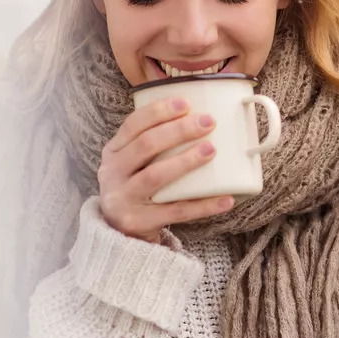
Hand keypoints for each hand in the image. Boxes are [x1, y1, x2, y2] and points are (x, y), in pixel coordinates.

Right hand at [97, 97, 234, 243]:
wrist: (120, 234)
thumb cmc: (137, 187)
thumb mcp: (134, 163)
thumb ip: (154, 143)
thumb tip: (201, 116)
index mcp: (113, 152)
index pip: (133, 125)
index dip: (158, 112)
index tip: (185, 103)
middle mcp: (113, 173)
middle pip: (146, 145)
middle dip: (178, 131)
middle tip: (208, 122)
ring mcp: (123, 199)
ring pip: (156, 176)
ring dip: (186, 161)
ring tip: (212, 149)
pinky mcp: (138, 222)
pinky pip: (176, 212)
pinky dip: (203, 205)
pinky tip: (226, 199)